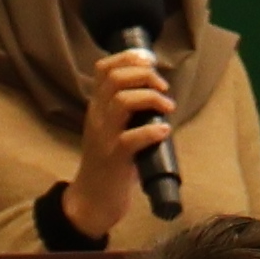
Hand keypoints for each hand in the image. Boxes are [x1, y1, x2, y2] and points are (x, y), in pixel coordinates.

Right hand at [66, 44, 178, 243]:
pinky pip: (130, 139)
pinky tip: (163, 132)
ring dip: (150, 98)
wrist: (92, 200)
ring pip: (121, 102)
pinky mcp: (113, 159)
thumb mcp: (114, 129)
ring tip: (167, 108)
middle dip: (145, 76)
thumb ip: (129, 110)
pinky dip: (151, 132)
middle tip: (163, 88)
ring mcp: (103, 137)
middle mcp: (97, 117)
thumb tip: (159, 90)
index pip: (104, 69)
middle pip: (115, 79)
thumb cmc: (111, 163)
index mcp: (97, 107)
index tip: (150, 61)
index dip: (128, 58)